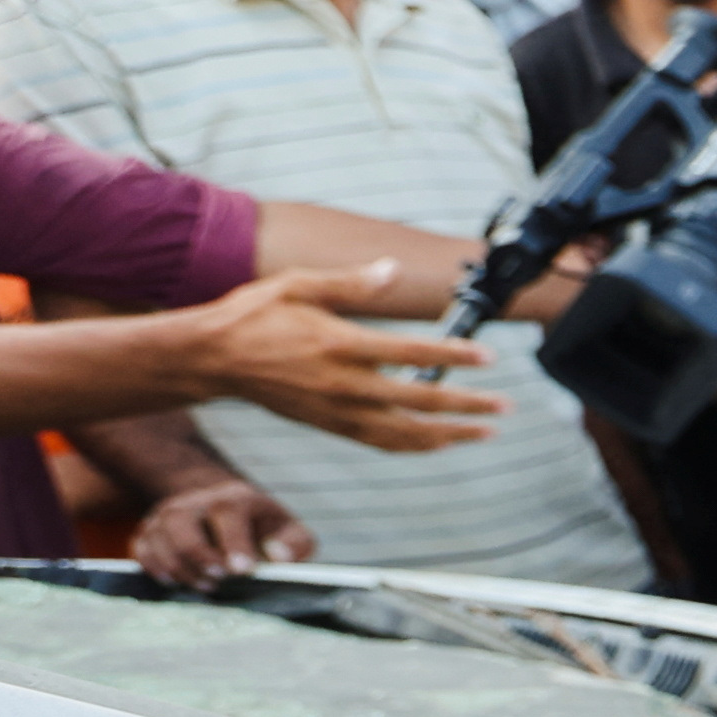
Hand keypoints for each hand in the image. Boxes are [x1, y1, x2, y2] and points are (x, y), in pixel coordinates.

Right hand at [126, 475, 306, 591]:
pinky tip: (175, 583)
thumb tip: (278, 557)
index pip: (228, 513)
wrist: (225, 510)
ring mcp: (168, 514)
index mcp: (235, 499)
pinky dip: (155, 568)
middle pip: (181, 521)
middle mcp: (196, 502)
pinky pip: (142, 548)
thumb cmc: (264, 529)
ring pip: (158, 536)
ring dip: (178, 566)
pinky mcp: (150, 530)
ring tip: (204, 587)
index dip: (234, 542)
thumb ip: (295, 543)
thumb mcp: (290, 531)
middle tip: (218, 581)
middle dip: (197, 555)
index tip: (242, 570)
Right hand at [167, 261, 499, 451]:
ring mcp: (336, 410)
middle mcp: (343, 384)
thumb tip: (391, 269)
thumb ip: (350, 283)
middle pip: (420, 399)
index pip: (412, 353)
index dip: (455, 356)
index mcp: (340, 344)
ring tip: (485, 433)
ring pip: (405, 432)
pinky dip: (414, 446)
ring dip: (449, 434)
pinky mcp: (328, 426)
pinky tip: (438, 443)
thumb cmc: (252, 315)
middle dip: (468, 405)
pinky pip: (380, 443)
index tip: (489, 359)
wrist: (211, 358)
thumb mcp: (297, 285)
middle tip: (506, 406)